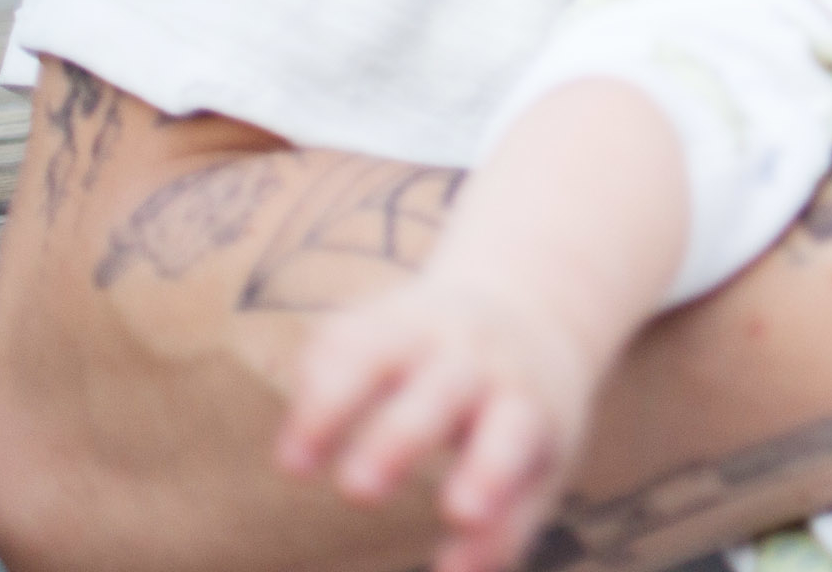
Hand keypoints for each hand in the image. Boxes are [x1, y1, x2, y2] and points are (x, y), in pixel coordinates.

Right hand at [274, 275, 597, 571]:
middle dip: (398, 439)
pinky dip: (312, 382)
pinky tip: (296, 438)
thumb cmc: (526, 412)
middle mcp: (475, 358)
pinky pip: (337, 341)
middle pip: (439, 393)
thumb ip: (505, 529)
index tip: (464, 514)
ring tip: (292, 467)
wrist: (530, 302)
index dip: (490, 471)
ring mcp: (423, 331)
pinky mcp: (375, 320)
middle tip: (361, 492)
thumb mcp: (538, 463)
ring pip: (373, 352)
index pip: (512, 432)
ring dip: (331, 405)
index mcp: (524, 399)